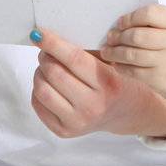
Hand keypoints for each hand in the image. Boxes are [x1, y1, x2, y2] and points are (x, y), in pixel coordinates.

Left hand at [30, 26, 165, 138]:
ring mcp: (77, 122)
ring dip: (39, 73)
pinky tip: (49, 85)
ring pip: (41, 90)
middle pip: (54, 74)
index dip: (53, 44)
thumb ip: (84, 52)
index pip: (74, 59)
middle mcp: (92, 106)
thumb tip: (50, 39)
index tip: (39, 33)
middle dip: (45, 57)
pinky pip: (38, 105)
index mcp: (107, 84)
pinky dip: (38, 89)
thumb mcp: (110, 63)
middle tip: (47, 52)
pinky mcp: (64, 131)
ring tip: (48, 68)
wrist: (127, 113)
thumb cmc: (118, 82)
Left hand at [98, 4, 165, 108]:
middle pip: (137, 35)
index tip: (121, 23)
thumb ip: (161, 22)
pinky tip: (117, 63)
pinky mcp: (160, 80)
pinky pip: (133, 71)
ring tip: (107, 50)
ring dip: (114, 52)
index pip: (150, 13)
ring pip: (131, 54)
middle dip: (118, 36)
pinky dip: (121, 66)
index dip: (131, 17)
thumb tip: (125, 21)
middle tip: (110, 37)